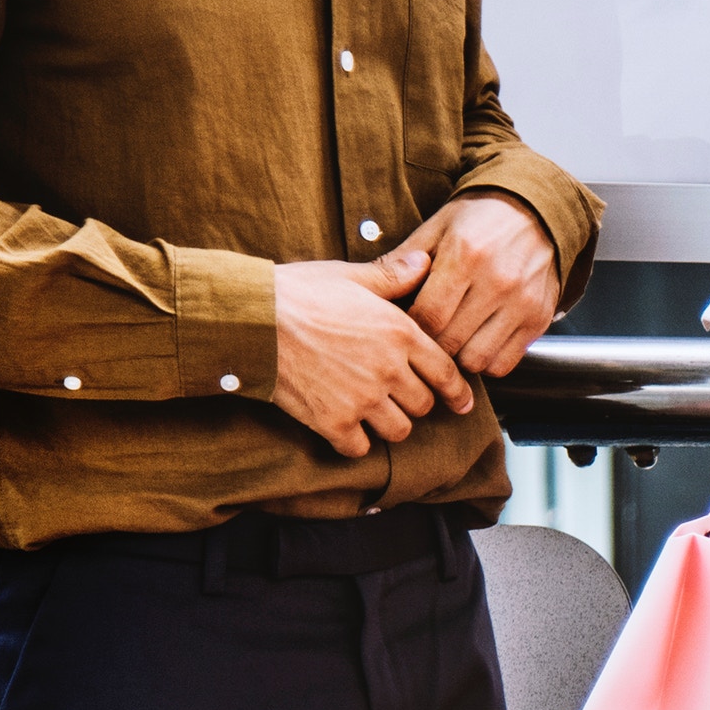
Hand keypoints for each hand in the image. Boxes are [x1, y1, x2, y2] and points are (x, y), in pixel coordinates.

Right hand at [272, 248, 471, 455]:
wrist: (248, 319)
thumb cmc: (298, 292)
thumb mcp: (349, 276)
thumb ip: (392, 276)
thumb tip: (426, 261)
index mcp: (400, 334)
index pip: (446, 373)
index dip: (456, 392)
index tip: (461, 403)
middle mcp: (388, 370)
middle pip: (423, 405)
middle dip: (413, 402)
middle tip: (395, 395)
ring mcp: (362, 399)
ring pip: (398, 431)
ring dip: (388, 424)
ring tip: (371, 411)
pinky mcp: (333, 421)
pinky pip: (359, 448)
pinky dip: (354, 442)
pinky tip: (344, 427)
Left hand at [392, 191, 561, 377]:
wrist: (537, 213)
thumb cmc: (480, 219)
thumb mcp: (437, 227)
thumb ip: (403, 258)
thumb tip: (370, 288)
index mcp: (466, 255)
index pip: (427, 315)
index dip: (411, 327)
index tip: (406, 323)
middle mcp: (498, 282)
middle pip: (450, 341)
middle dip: (431, 344)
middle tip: (425, 334)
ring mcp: (522, 304)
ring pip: (476, 359)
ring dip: (458, 356)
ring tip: (452, 339)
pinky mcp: (538, 321)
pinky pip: (503, 364)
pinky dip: (485, 362)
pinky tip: (477, 343)